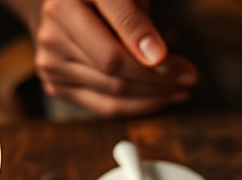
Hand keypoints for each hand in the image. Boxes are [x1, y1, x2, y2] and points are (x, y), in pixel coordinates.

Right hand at [6, 0, 198, 116]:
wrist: (63, 2)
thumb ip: (135, 19)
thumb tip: (156, 57)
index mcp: (66, 1)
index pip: (113, 38)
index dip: (147, 56)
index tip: (177, 66)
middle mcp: (53, 33)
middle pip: (114, 71)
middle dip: (158, 80)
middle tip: (190, 77)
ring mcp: (52, 63)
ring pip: (112, 95)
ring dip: (153, 97)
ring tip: (180, 89)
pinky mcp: (56, 86)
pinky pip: (104, 107)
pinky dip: (136, 106)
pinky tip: (158, 99)